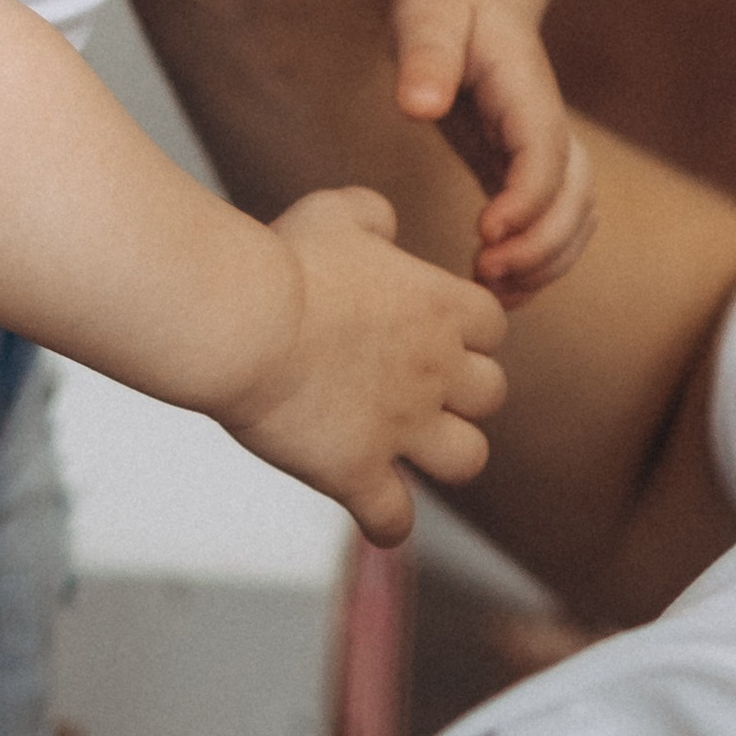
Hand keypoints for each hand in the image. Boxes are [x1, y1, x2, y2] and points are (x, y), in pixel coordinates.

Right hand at [219, 187, 507, 546]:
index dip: (465, 332)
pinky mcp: (358, 473)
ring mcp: (402, 428)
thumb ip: (372, 214)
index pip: (492, 326)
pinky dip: (387, 524)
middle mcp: (435, 371)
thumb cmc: (282, 262)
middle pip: (491, 393)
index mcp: (439, 307)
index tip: (431, 332)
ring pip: (468, 460)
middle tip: (416, 390)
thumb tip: (387, 222)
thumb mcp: (334, 212)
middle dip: (460, 394)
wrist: (242, 321)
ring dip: (443, 455)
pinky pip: (394, 521)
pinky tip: (371, 518)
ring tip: (408, 453)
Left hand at [393, 0, 595, 301]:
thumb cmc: (446, 3)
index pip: (547, 154)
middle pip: (576, 198)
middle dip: (541, 246)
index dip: (528, 200)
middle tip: (484, 275)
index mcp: (526, 90)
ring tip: (491, 293)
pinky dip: (537, 262)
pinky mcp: (524, 169)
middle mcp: (548, 125)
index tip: (486, 232)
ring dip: (546, 264)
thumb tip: (419, 106)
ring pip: (575, 219)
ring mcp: (543, 150)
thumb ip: (426, 58)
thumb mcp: (426, 15)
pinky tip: (496, 289)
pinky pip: (551, 224)